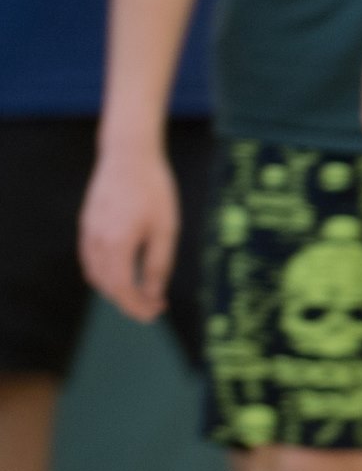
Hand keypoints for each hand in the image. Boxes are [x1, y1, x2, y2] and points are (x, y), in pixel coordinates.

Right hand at [77, 133, 180, 323]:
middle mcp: (96, 241)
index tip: (155, 314)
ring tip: (142, 295)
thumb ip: (159, 264)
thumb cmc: (154, 190)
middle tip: (154, 309)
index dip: (137, 306)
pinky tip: (124, 275)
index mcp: (117, 243)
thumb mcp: (166, 229)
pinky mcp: (86, 225)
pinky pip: (91, 260)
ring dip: (116, 290)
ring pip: (96, 275)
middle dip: (129, 302)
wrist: (128, 156)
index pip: (122, 289)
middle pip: (107, 286)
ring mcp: (87, 233)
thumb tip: (154, 295)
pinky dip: (105, 274)